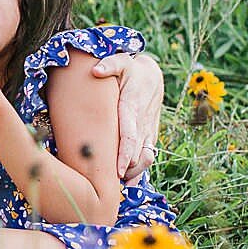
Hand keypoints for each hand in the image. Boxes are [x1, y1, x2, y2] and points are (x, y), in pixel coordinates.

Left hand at [91, 52, 163, 180]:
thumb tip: (96, 70)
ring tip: (118, 186)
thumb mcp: (121, 62)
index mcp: (132, 107)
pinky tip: (129, 182)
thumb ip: (109, 64)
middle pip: (137, 153)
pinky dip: (140, 170)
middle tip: (110, 186)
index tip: (118, 170)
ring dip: (134, 173)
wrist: (152, 75)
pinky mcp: (150, 135)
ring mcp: (148, 130)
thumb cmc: (131, 70)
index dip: (125, 154)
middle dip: (127, 171)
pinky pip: (148, 156)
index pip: (130, 135)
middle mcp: (142, 122)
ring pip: (146, 158)